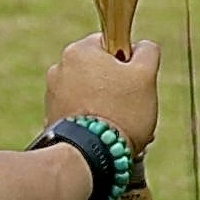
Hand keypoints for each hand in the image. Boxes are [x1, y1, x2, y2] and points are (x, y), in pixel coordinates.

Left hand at [46, 33, 163, 147]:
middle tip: (133, 107)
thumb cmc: (120, 112)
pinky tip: (106, 135)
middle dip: (118, 87)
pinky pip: (80, 112)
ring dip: (108, 105)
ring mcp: (52, 94)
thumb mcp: (146, 75)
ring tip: (122, 126)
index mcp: (79, 51)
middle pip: (100, 70)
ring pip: (91, 93)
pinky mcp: (51, 117)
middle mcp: (60, 68)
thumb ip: (147, 52)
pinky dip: (93, 120)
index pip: (109, 43)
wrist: (87, 155)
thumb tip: (142, 47)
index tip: (135, 80)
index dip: (127, 61)